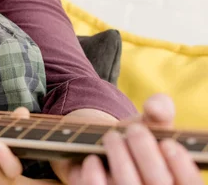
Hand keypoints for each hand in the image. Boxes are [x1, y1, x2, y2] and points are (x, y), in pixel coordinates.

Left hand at [66, 93, 203, 184]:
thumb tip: (155, 107)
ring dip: (119, 156)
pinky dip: (94, 174)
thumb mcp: (150, 122)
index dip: (182, 166)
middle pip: (158, 182)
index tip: (168, 144)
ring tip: (112, 137)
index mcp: (175, 179)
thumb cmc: (134, 136)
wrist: (99, 145)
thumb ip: (160, 110)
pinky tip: (93, 158)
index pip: (190, 183)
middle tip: (134, 130)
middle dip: (145, 150)